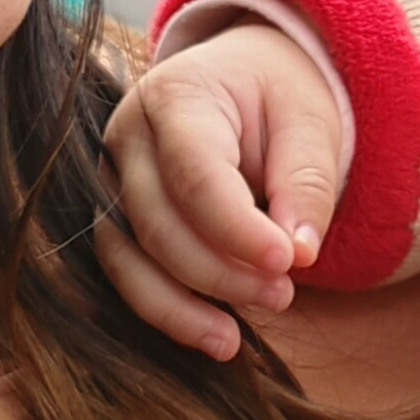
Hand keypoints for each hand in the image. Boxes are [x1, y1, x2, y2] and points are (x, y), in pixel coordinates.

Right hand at [96, 21, 347, 360]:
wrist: (243, 80)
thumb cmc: (277, 98)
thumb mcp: (311, 123)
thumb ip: (307, 183)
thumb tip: (301, 253)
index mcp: (176, 95)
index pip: (196, 175)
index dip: (238, 229)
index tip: (288, 263)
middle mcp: (126, 135)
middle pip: (159, 222)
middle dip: (220, 273)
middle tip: (283, 294)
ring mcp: (109, 177)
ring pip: (128, 257)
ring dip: (183, 305)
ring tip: (237, 339)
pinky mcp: (112, 215)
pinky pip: (124, 273)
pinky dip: (165, 310)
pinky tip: (214, 335)